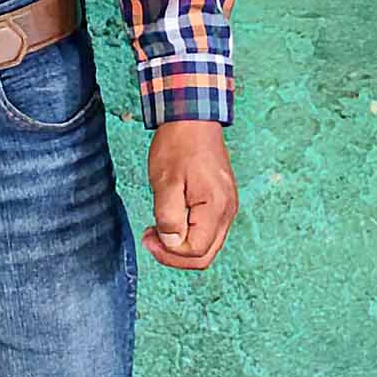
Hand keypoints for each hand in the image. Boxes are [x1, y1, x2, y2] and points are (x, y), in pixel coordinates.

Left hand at [143, 120, 234, 269]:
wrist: (194, 121)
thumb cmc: (179, 146)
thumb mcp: (165, 182)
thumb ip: (168, 217)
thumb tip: (171, 242)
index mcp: (216, 208)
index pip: (195, 251)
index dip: (169, 252)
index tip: (149, 235)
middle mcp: (228, 212)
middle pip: (204, 256)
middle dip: (174, 255)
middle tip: (151, 239)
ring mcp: (227, 208)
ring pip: (207, 246)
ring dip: (181, 245)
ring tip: (158, 229)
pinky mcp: (222, 203)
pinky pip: (208, 231)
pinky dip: (189, 234)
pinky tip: (173, 220)